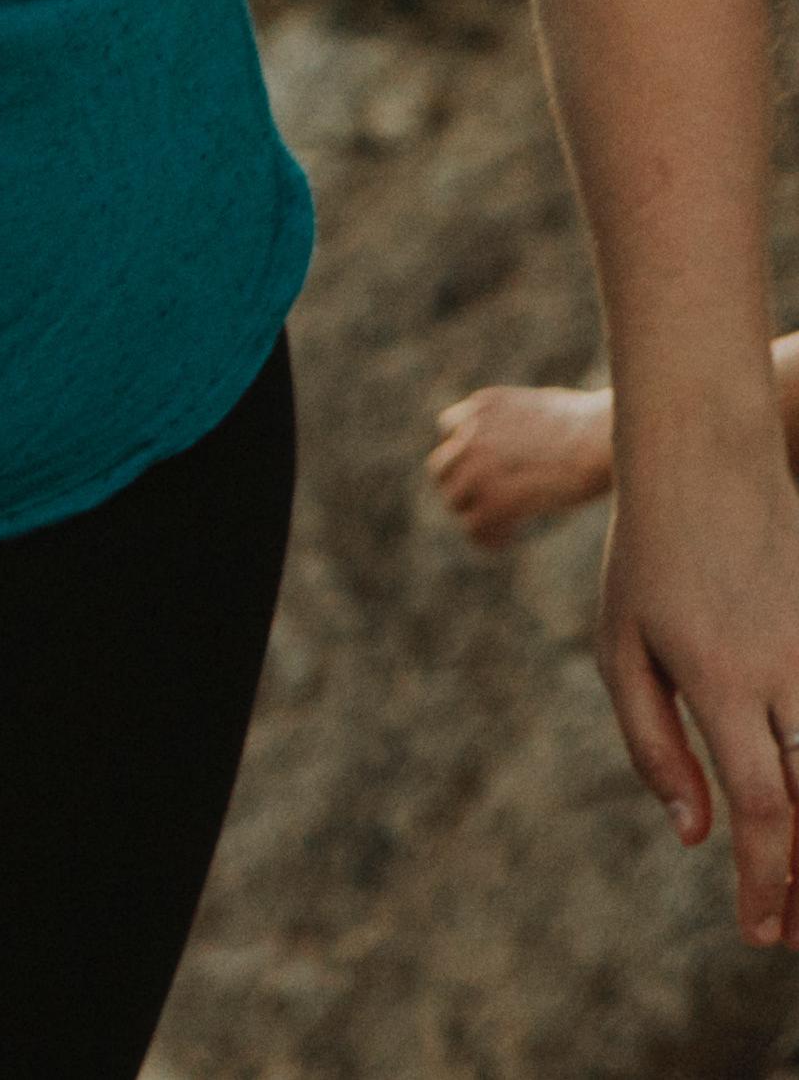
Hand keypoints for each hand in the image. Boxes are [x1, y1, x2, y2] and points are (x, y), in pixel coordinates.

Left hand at [432, 380, 615, 546]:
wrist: (609, 436)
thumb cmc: (598, 424)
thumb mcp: (547, 409)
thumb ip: (519, 425)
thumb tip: (520, 447)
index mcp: (483, 406)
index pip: (449, 429)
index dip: (464, 454)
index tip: (484, 472)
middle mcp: (471, 432)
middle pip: (442, 468)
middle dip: (461, 486)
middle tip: (485, 505)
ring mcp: (479, 463)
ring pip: (454, 499)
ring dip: (473, 514)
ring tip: (498, 529)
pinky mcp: (497, 496)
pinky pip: (475, 525)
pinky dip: (487, 538)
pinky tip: (506, 541)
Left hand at [600, 442, 798, 945]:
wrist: (709, 465)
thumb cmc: (649, 562)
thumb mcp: (620, 648)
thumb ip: (654, 745)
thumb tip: (697, 836)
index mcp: (723, 681)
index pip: (765, 809)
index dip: (768, 880)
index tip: (761, 932)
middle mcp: (790, 672)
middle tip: (790, 936)